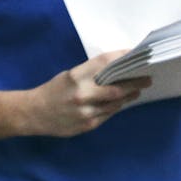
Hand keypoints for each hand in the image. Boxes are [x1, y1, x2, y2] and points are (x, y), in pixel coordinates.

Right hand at [31, 50, 146, 136]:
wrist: (33, 113)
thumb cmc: (53, 91)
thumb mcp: (69, 75)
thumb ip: (90, 73)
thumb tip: (116, 69)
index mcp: (76, 76)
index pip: (105, 63)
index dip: (123, 58)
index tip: (136, 56)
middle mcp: (82, 94)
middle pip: (117, 88)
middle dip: (135, 83)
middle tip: (147, 79)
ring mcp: (86, 111)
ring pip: (116, 103)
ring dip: (129, 96)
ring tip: (137, 90)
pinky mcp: (88, 125)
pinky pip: (108, 114)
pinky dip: (116, 107)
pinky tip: (122, 102)